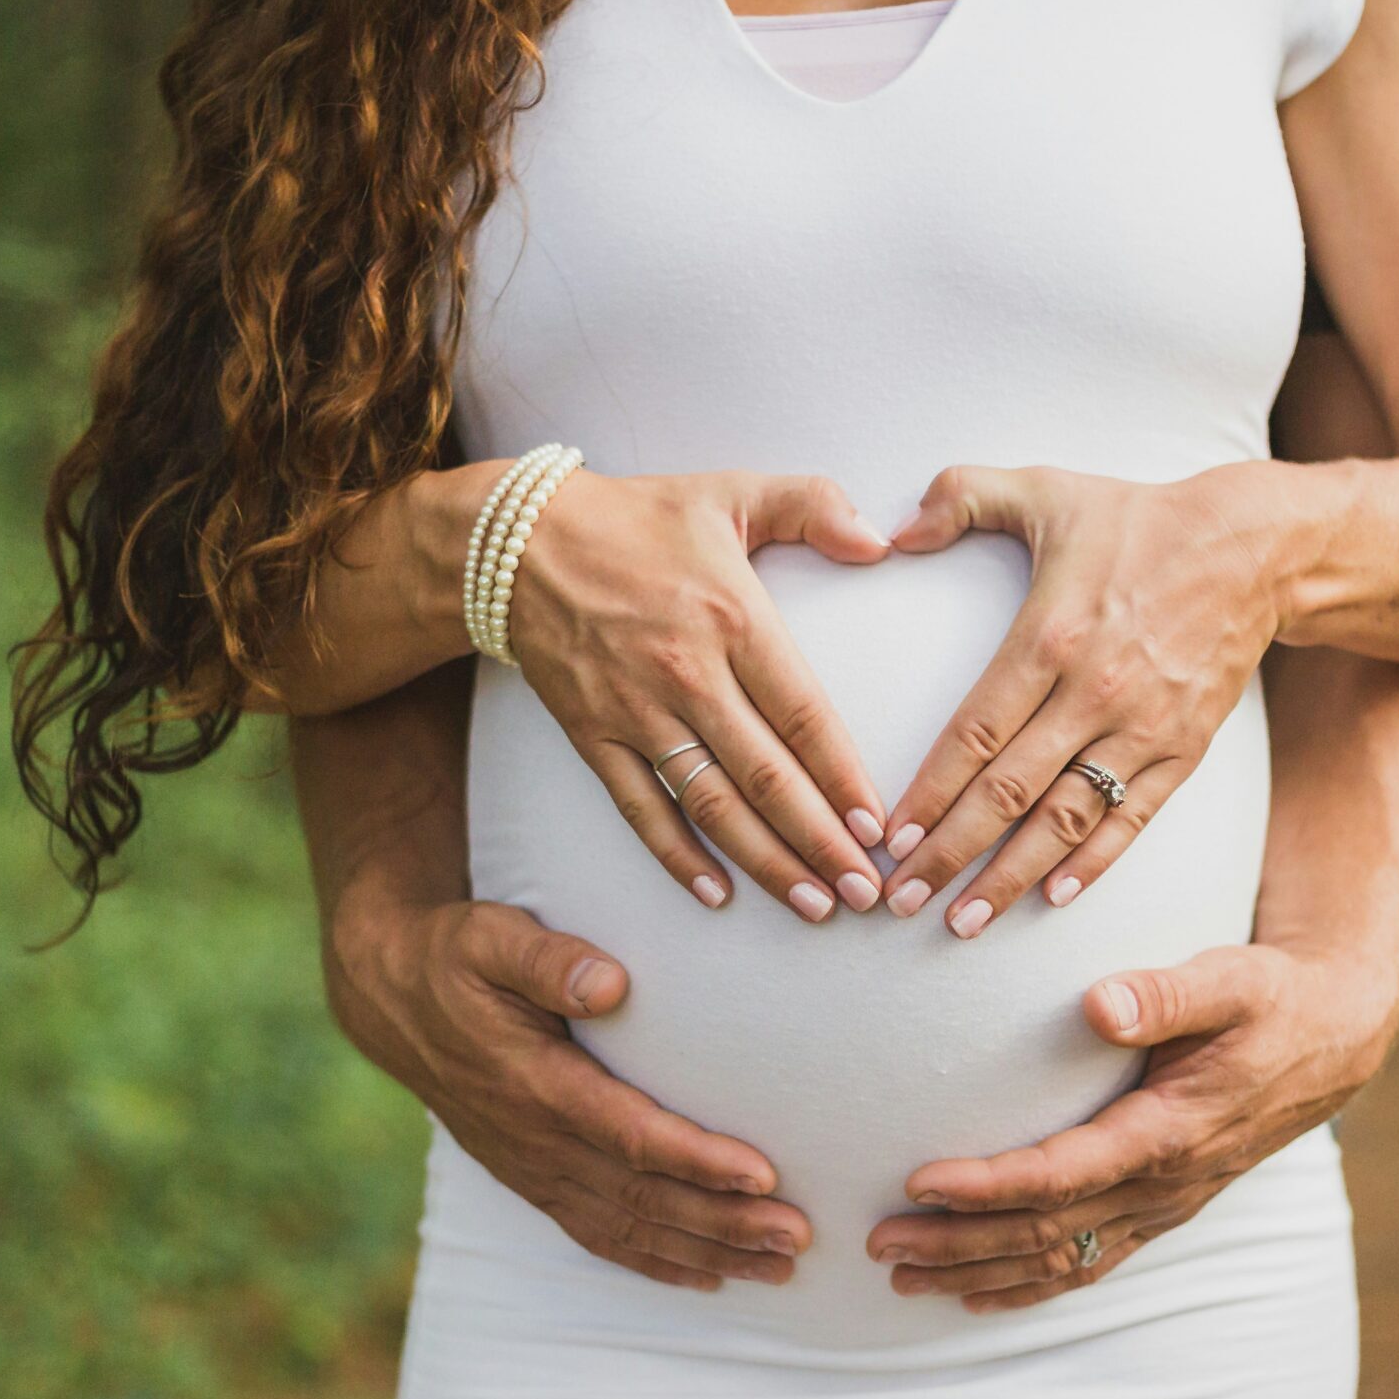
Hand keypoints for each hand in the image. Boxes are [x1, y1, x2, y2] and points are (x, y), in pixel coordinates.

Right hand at [328, 888, 811, 1289]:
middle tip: (798, 1237)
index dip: (697, 1161)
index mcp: (533, 1084)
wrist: (394, 1000)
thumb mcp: (489, 938)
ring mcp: (534, 1170)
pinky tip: (711, 1279)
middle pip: (642, 1198)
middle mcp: (536, 1142)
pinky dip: (657, 1264)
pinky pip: (599, 1237)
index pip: (629, 1135)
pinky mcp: (534, 1181)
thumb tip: (612, 983)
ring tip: (778, 1268)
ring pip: (629, 1230)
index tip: (763, 1175)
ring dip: (706, 1253)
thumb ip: (548, 960)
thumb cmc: (457, 958)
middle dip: (724, 1223)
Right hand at [512, 468, 891, 920]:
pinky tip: (715, 894)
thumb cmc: (636, 517)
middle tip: (865, 892)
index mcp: (733, 618)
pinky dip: (676, 856)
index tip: (878, 826)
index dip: (843, 777)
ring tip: (813, 905)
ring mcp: (636, 712)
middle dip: (820, 841)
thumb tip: (882, 540)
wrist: (517, 541)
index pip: (803, 715)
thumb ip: (814, 505)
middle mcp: (687, 674)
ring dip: (765, 862)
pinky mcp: (593, 735)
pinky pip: (640, 808)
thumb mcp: (731, 492)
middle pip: (766, 776)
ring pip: (711, 804)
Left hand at [864, 942, 1398, 1311]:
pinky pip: (1087, 1264)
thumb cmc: (1268, 999)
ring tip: (901, 1279)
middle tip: (878, 1244)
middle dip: (958, 1243)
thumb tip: (1098, 1003)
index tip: (919, 1182)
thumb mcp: (1229, 979)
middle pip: (1045, 1232)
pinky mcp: (1158, 1210)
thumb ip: (1165, 994)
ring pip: (1060, 1260)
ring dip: (978, 1274)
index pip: (1062, 1174)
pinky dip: (1026, 1287)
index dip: (988, 1186)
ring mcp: (1161, 1207)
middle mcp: (1162, 1184)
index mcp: (1169, 1131)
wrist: (1330, 1039)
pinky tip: (973, 1295)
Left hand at [878, 463, 1298, 933]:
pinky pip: (1132, 818)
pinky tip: (1051, 897)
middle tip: (901, 899)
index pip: (975, 733)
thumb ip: (962, 496)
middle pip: (1009, 792)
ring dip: (1010, 876)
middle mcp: (1096, 692)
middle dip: (950, 853)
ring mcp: (1144, 727)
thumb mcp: (1046, 488)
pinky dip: (1092, 862)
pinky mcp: (1184, 749)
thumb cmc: (1136, 520)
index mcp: (1051, 637)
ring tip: (962, 922)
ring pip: (1066, 819)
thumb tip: (892, 529)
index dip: (929, 792)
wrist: (1255, 548)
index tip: (890, 837)